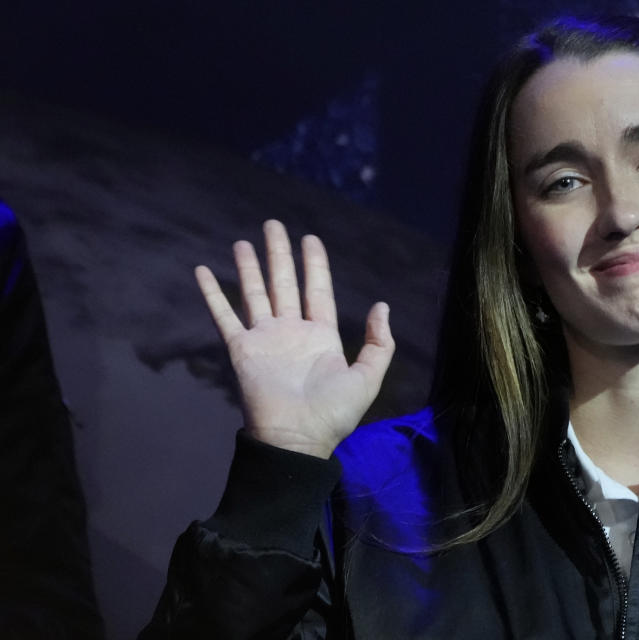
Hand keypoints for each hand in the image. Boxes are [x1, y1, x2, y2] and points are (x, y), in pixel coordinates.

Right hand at [195, 219, 394, 457]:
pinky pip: (224, 315)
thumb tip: (381, 306)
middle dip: (280, 254)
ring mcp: (265, 338)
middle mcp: (291, 332)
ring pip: (255, 293)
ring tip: (243, 241)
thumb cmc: (334, 413)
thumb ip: (377, 342)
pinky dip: (212, 293)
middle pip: (284, 283)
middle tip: (274, 225)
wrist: (297, 438)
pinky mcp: (242, 348)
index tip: (310, 238)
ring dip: (249, 267)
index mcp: (321, 337)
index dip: (315, 265)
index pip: (317, 290)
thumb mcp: (367, 377)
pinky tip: (203, 271)